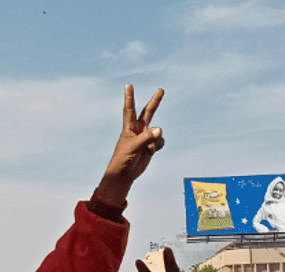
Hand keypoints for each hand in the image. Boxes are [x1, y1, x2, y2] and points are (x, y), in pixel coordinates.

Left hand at [96, 85, 165, 206]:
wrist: (125, 173)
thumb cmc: (123, 158)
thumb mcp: (133, 147)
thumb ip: (146, 137)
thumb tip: (160, 129)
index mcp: (129, 127)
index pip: (129, 109)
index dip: (129, 97)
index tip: (128, 85)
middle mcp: (139, 129)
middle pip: (148, 112)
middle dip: (155, 101)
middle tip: (161, 90)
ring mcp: (146, 136)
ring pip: (157, 132)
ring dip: (155, 140)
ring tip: (147, 149)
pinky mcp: (152, 145)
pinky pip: (160, 141)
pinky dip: (157, 146)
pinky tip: (150, 151)